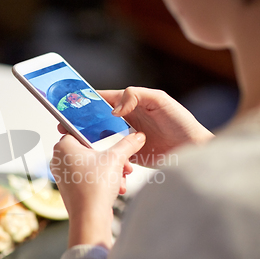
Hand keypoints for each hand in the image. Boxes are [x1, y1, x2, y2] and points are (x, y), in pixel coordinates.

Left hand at [50, 132, 145, 248]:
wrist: (90, 217)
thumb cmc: (94, 187)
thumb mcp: (116, 159)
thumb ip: (128, 144)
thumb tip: (138, 136)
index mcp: (63, 147)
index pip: (81, 132)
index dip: (100, 136)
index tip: (112, 141)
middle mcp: (60, 160)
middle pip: (92, 151)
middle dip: (112, 159)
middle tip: (124, 163)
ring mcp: (65, 176)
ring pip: (93, 166)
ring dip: (112, 171)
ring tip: (122, 178)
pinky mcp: (72, 189)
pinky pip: (90, 179)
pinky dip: (105, 182)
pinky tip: (117, 188)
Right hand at [57, 87, 213, 166]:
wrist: (195, 150)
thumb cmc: (181, 122)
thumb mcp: (160, 100)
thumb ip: (136, 96)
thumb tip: (113, 109)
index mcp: (131, 104)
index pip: (104, 99)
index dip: (87, 101)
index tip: (71, 104)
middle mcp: (127, 120)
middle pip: (98, 119)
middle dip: (81, 123)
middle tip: (65, 127)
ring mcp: (128, 138)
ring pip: (102, 138)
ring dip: (89, 142)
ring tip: (76, 145)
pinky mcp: (131, 155)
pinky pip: (113, 156)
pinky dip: (105, 158)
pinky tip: (99, 162)